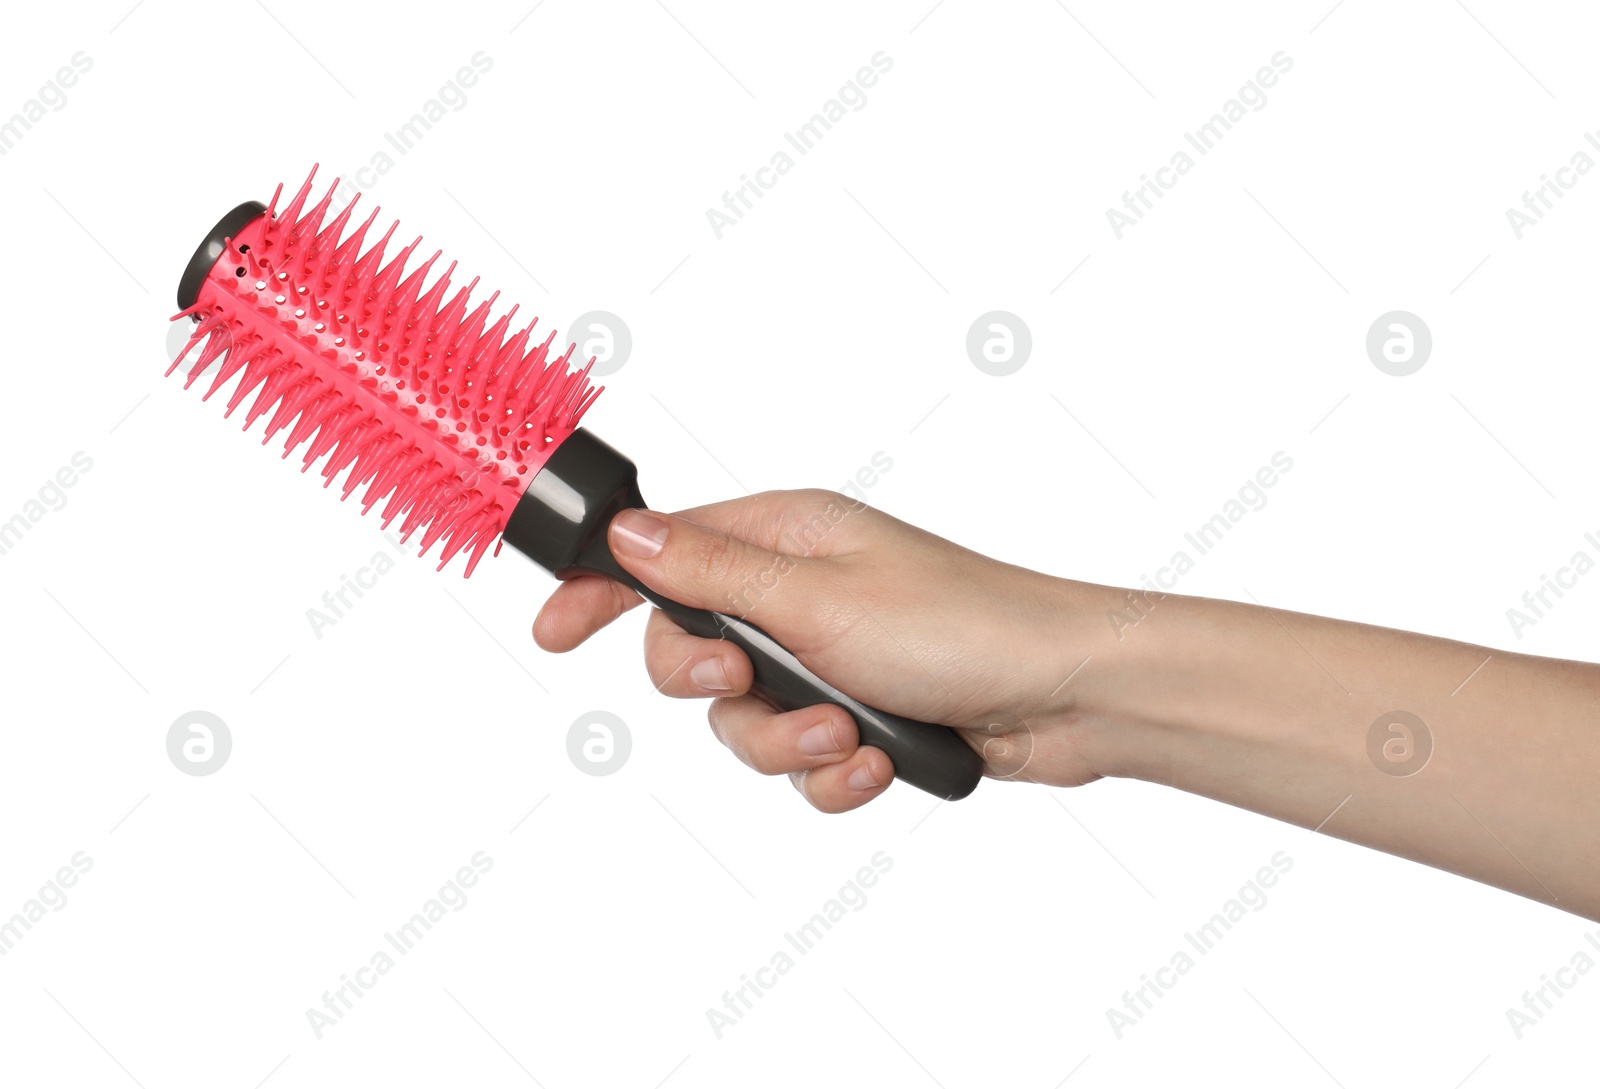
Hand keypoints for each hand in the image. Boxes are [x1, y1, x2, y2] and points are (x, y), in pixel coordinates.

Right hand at [532, 489, 1106, 810]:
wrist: (1066, 696)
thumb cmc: (963, 623)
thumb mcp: (817, 598)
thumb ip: (713, 577)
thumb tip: (628, 535)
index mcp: (785, 537)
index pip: (664, 553)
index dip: (601, 590)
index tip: (554, 633)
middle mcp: (800, 594)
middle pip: (692, 652)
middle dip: (714, 690)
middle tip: (742, 687)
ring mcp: (828, 658)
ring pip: (744, 722)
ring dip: (786, 743)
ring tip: (844, 738)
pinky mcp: (859, 716)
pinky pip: (800, 760)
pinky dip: (830, 774)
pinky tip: (874, 767)